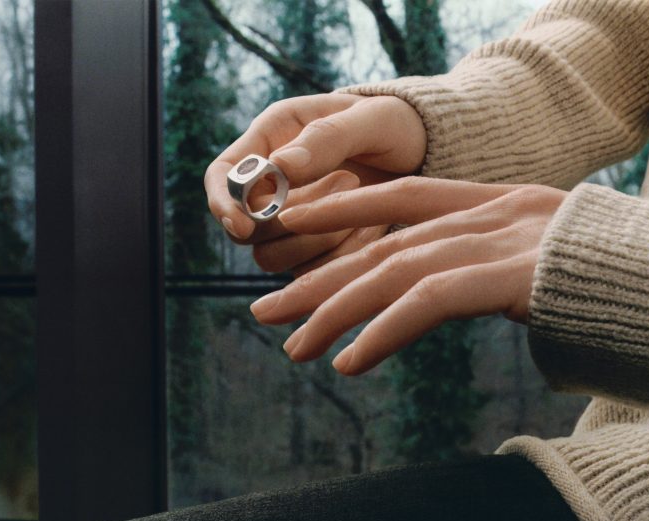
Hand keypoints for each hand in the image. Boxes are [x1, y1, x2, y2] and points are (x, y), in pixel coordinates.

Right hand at [203, 93, 427, 273]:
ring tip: (363, 204)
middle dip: (291, 221)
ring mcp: (292, 222)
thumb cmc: (397, 124)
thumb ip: (327, 138)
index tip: (243, 226)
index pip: (221, 177)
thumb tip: (280, 167)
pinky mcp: (315, 252)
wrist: (427, 155)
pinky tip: (372, 230)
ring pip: (275, 257)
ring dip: (319, 240)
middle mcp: (273, 184)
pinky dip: (341, 258)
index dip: (223, 204)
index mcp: (272, 139)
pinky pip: (312, 273)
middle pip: (245, 229)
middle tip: (349, 180)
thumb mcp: (372, 118)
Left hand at [248, 177, 567, 374]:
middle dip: (319, 274)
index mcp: (501, 200)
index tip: (289, 235)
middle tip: (265, 308)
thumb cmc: (624, 288)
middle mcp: (497, 209)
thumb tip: (450, 299)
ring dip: (335, 309)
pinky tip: (350, 360)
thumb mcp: (547, 269)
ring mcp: (509, 236)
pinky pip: (432, 298)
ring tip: (292, 346)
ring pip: (397, 267)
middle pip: (385, 238)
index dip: (339, 211)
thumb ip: (495, 274)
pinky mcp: (521, 273)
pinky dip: (384, 329)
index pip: (401, 197)